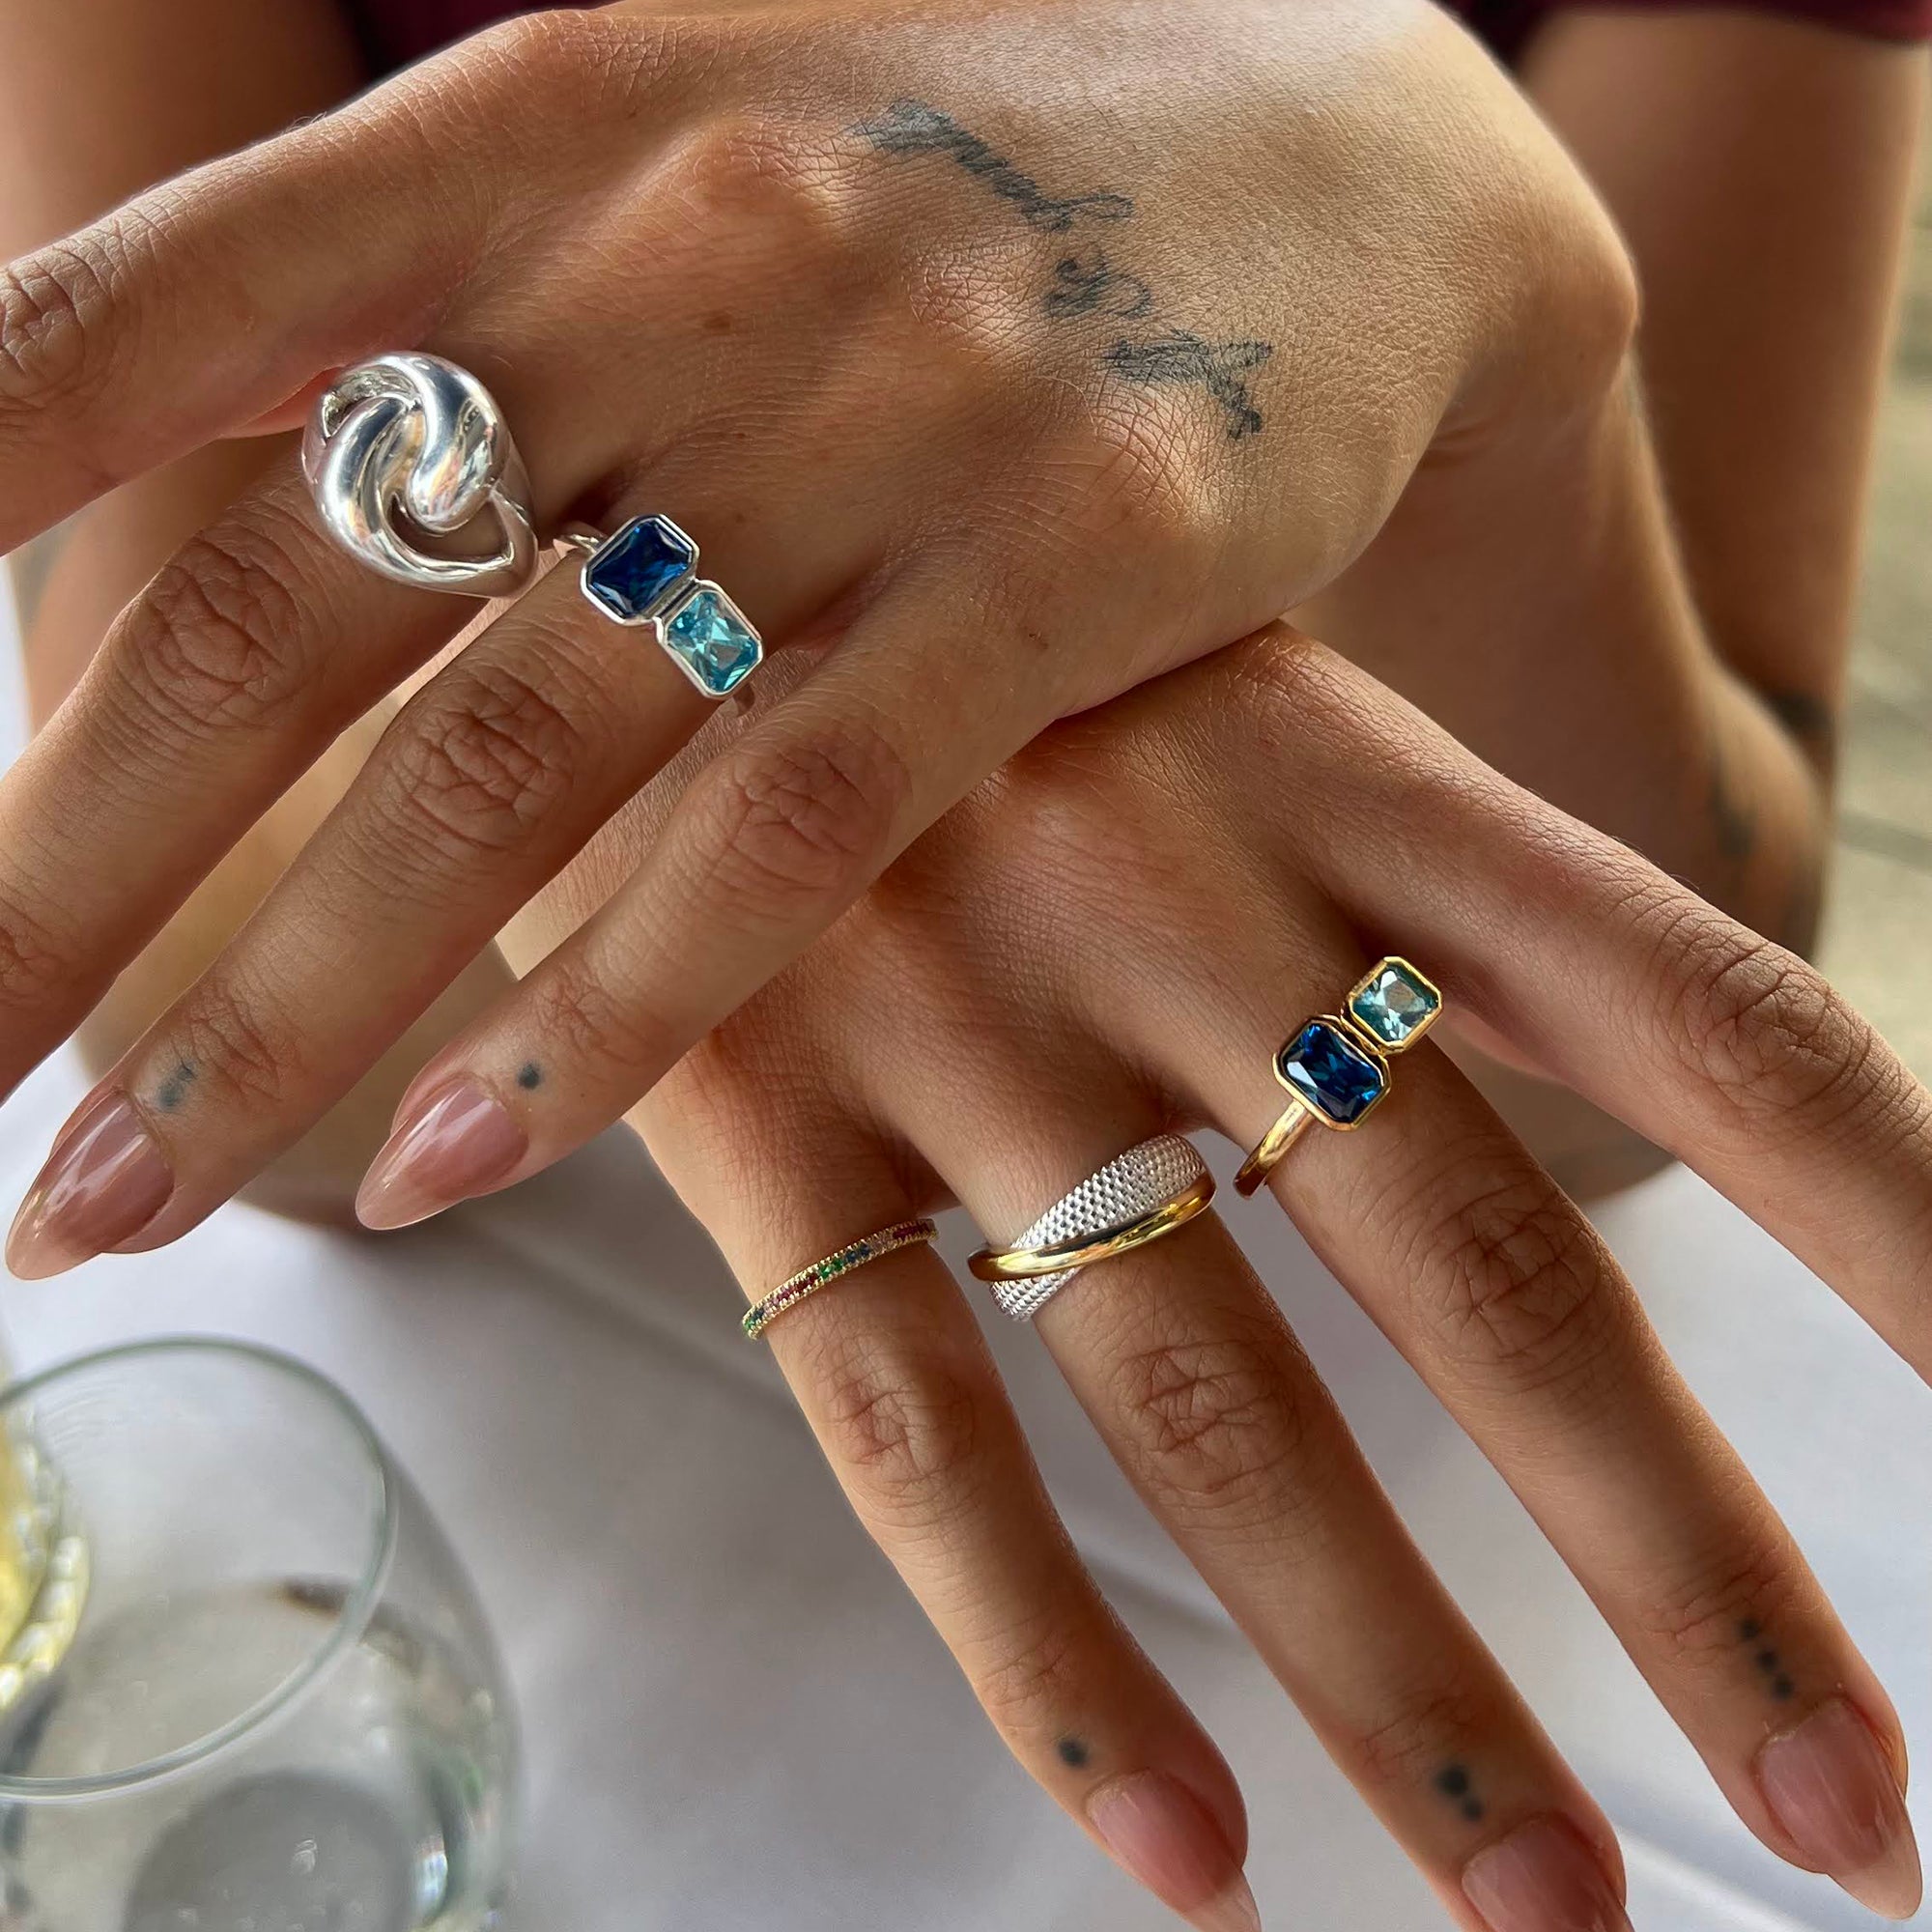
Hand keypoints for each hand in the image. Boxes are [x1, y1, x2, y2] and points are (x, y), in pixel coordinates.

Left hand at [0, 0, 1635, 1270]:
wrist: (1342, 153)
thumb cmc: (963, 174)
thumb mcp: (686, 151)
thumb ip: (464, 317)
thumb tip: (230, 546)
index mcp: (539, 121)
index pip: (146, 312)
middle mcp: (682, 248)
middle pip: (290, 607)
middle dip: (61, 871)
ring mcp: (886, 416)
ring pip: (513, 766)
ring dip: (280, 1013)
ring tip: (119, 1195)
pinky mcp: (1074, 566)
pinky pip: (786, 835)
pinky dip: (604, 1020)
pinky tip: (450, 1158)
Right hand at [497, 629, 1930, 1929]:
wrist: (626, 588)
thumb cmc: (978, 660)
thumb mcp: (1216, 674)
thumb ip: (1398, 877)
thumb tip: (1635, 1114)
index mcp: (1336, 762)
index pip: (1702, 1008)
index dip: (1901, 1224)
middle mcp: (1168, 894)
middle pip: (1487, 1273)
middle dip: (1686, 1569)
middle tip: (1855, 1821)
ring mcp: (951, 1017)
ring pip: (1210, 1405)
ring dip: (1402, 1687)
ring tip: (1548, 1912)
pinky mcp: (751, 1121)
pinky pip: (911, 1429)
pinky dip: (1052, 1666)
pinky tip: (1187, 1861)